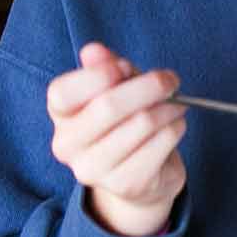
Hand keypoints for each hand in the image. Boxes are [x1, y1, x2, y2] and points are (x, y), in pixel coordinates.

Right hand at [46, 41, 187, 236]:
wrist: (141, 174)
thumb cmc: (127, 119)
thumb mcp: (118, 87)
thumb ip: (107, 67)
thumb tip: (93, 51)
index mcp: (61, 114)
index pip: (63, 92)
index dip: (97, 75)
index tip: (124, 67)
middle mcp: (68, 145)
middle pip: (109, 105)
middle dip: (150, 85)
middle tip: (171, 80)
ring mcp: (93, 170)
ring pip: (142, 123)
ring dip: (170, 107)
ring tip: (176, 105)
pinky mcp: (125, 184)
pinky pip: (161, 143)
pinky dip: (176, 128)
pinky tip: (173, 127)